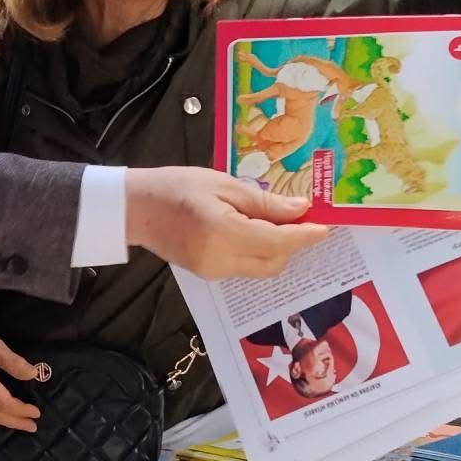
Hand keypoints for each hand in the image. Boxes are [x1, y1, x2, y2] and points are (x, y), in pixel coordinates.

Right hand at [125, 167, 328, 279]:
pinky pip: (245, 268)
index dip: (305, 236)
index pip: (278, 242)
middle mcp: (220, 260)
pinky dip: (257, 252)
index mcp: (223, 233)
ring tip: (273, 220)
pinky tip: (253, 230)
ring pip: (262, 268)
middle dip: (292, 243)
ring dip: (276, 248)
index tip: (325, 226)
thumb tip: (301, 209)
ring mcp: (213, 272)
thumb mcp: (223, 184)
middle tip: (299, 217)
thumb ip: (264, 201)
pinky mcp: (208, 275)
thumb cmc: (177, 186)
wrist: (136, 207)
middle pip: (275, 261)